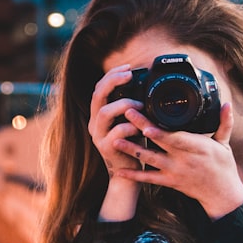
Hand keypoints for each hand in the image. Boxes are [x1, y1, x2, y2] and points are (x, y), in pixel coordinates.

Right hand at [88, 65, 144, 219]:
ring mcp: (98, 135)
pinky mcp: (105, 147)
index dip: (112, 75)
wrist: (128, 174)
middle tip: (129, 75)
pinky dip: (130, 126)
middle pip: (97, 94)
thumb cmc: (133, 145)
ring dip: (124, 104)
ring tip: (140, 104)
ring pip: (104, 112)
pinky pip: (116, 132)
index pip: (99, 87)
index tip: (128, 68)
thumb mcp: (133, 121)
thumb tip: (147, 86)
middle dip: (113, 81)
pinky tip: (140, 126)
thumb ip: (134, 106)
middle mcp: (95, 122)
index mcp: (99, 114)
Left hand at [111, 102, 242, 219]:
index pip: (176, 138)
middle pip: (158, 142)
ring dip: (132, 149)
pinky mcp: (168, 181)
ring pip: (149, 159)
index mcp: (197, 147)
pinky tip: (119, 170)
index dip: (160, 132)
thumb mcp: (225, 144)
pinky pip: (148, 178)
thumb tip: (227, 104)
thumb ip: (224, 123)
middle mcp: (183, 160)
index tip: (147, 122)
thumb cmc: (223, 167)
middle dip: (141, 128)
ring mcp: (174, 171)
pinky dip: (133, 175)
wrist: (221, 195)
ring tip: (115, 139)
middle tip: (126, 114)